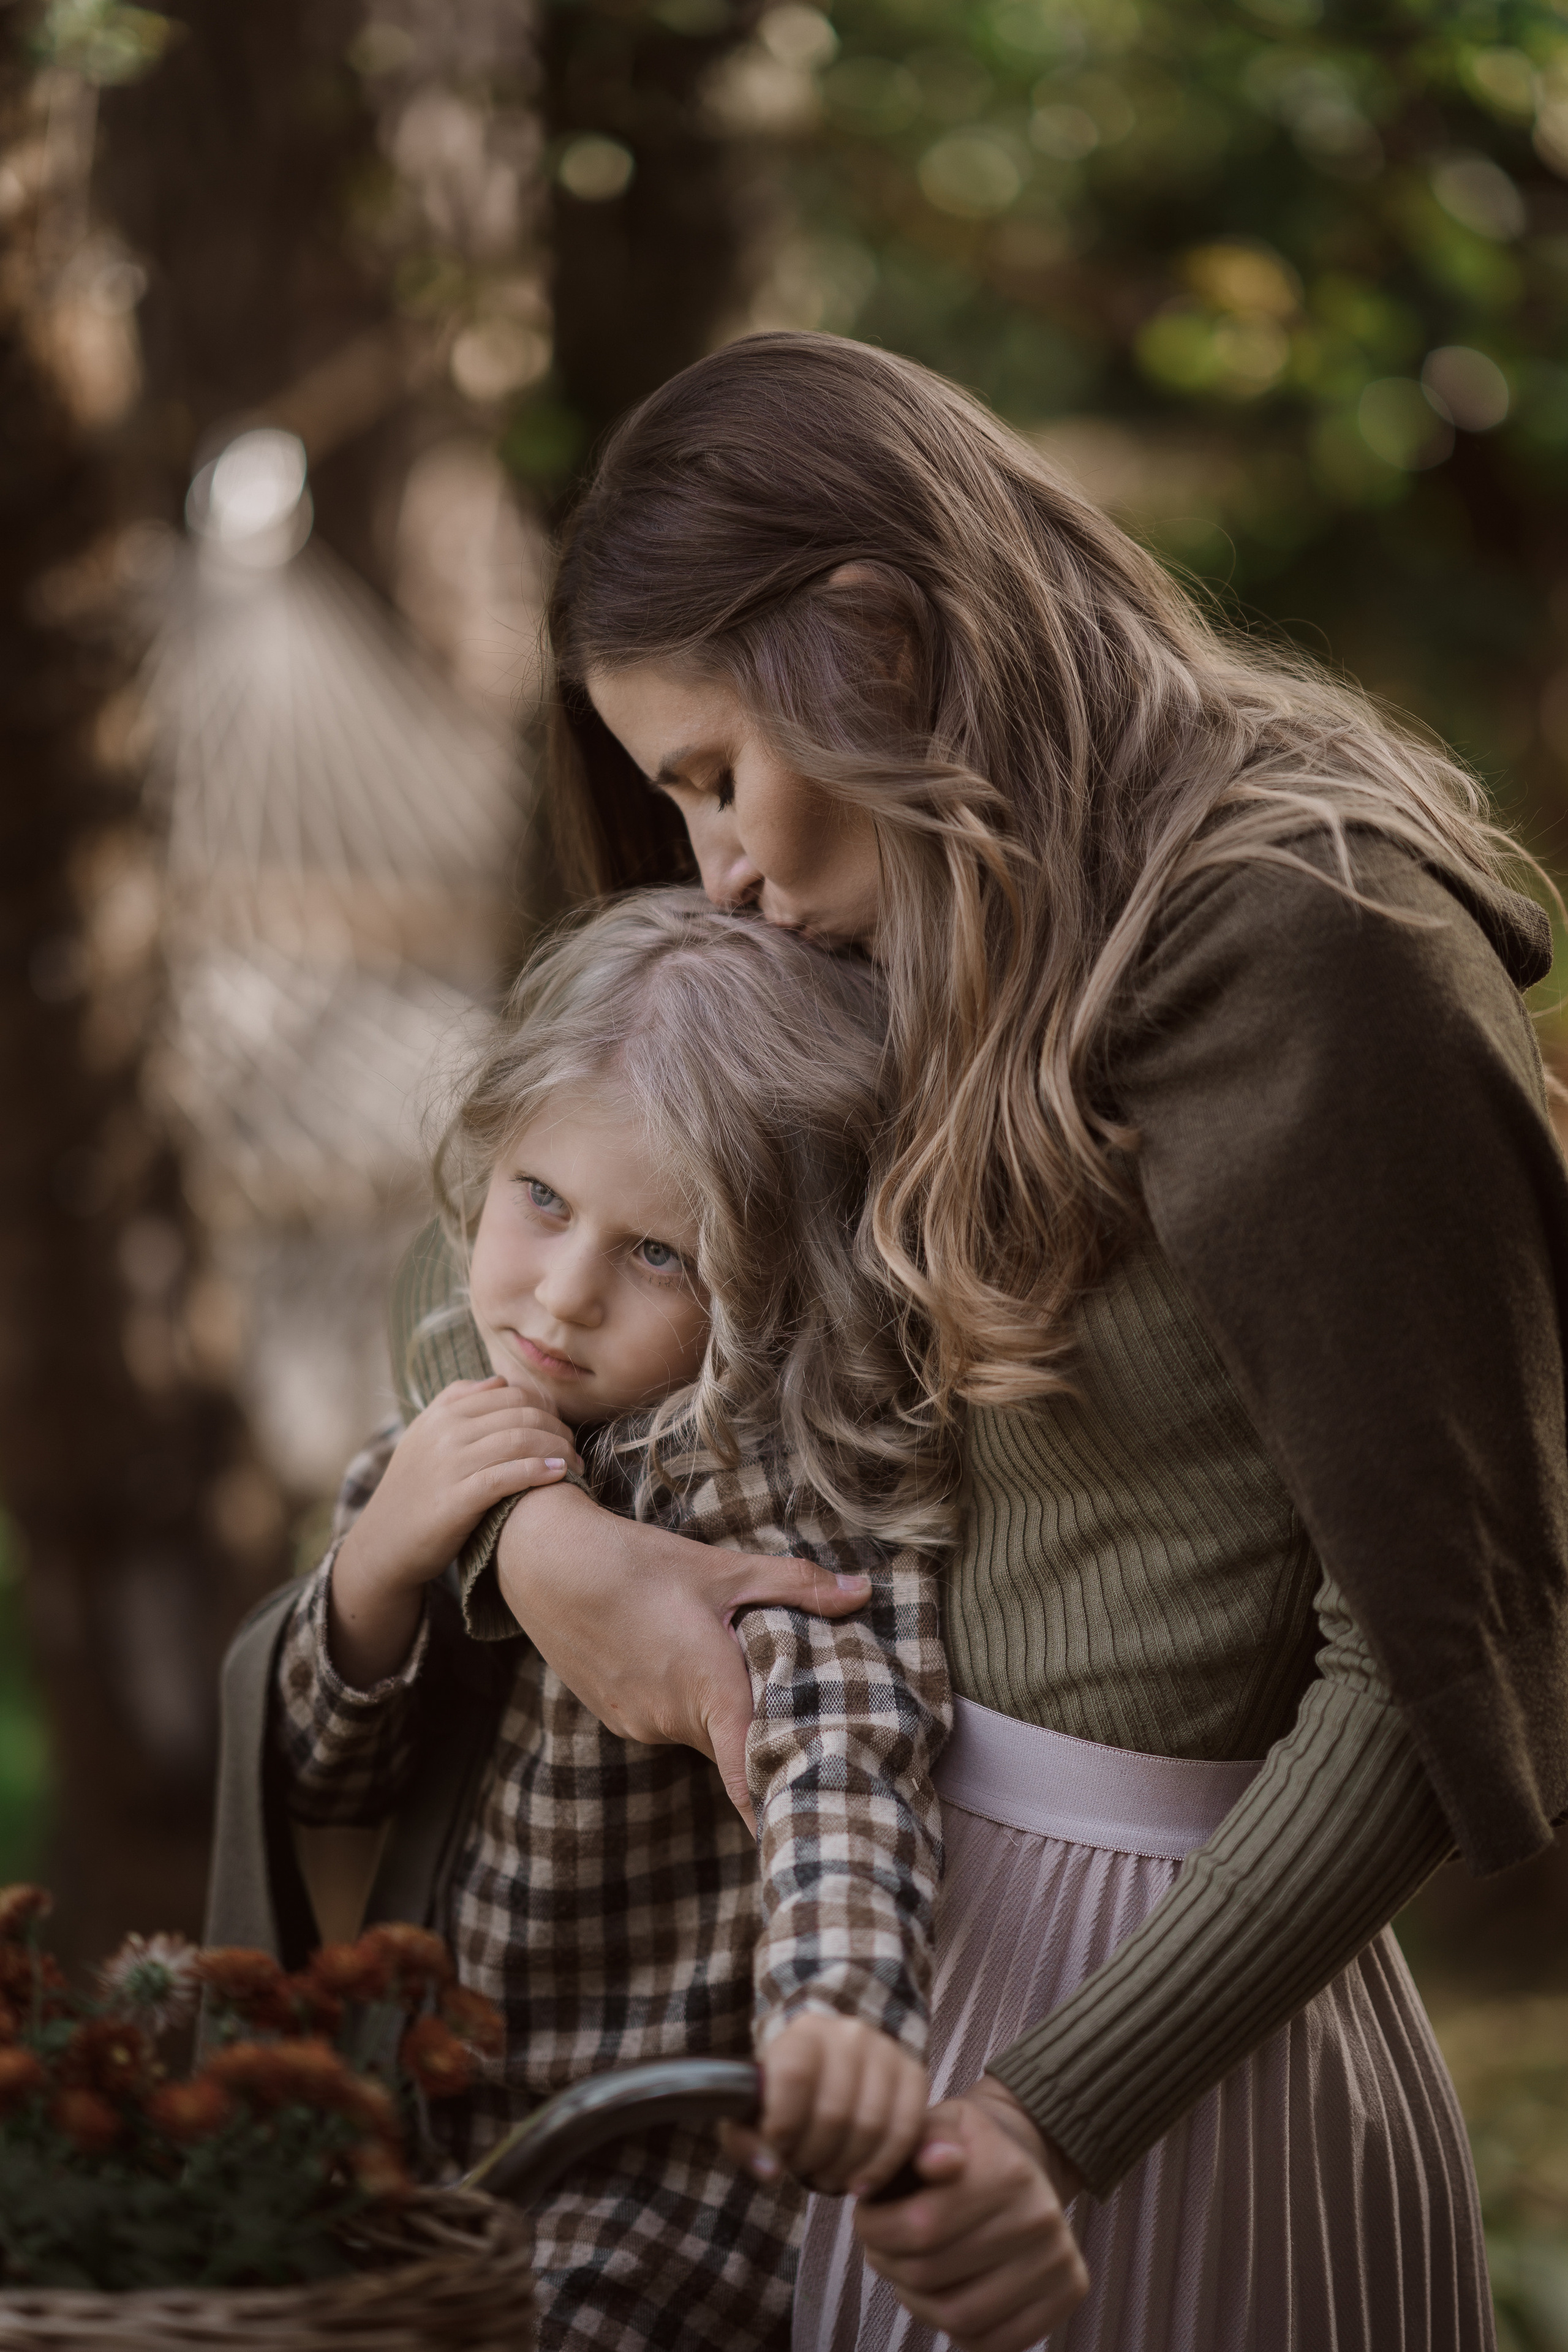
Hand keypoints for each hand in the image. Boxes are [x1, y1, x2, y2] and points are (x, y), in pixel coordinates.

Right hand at [331, 1378, 580, 1686]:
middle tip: (575, 1449)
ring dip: (558, 1450)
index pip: (511, 1393)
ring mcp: (449, 1465)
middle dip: (557, 1428)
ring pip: (520, 1441)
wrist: (383, 1543)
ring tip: (575, 1465)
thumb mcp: (426, 1436)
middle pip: (522, 1414)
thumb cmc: (416, 1489)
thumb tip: (498, 1380)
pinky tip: (559, 1474)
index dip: (545, 1407)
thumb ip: (458, 1402)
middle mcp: (445, 1432)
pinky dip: (539, 1471)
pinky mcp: (456, 1499)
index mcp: (442, 1412)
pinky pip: (508, 1476)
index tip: (561, 1427)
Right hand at [494, 1482, 871, 1822]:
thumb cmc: (636, 1562)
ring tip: (740, 1668)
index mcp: (707, 1688)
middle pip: (736, 1743)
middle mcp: (671, 1720)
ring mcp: (640, 1724)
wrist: (545, 1563)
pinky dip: (690, 1703)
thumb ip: (797, 1585)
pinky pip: (670, 1721)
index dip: (777, 1807)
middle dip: (766, 1734)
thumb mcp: (723, 1568)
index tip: (807, 1833)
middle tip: (806, 1720)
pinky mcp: (618, 1716)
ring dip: (725, 1712)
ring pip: (703, 1731)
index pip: (749, 1771)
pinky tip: (686, 1657)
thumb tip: (864, 1592)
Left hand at [719, 2015, 927, 2196]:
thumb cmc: (784, 2099)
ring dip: (845, 2169)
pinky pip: (906, 2131)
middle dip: (813, 2157)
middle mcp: (849, 2033)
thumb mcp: (749, 2115)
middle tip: (803, 2170)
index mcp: (803, 2033)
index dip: (783, 2125)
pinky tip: (860, 2183)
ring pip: (871, 2126)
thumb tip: (770, 2170)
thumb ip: (744, 2141)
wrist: (827, 2075)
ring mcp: (887, 2051)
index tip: (778, 2151)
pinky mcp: (914, 2075)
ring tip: (827, 2177)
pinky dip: (881, 2168)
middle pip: (834, 2111)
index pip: (794, 2075)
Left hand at [852, 2078, 1087, 2351]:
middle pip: (933, 2275)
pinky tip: (943, 2297)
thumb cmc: (967, 2147)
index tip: (864, 2218)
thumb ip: (926, 2135)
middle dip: (889, 2264)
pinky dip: (958, 2332)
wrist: (1027, 2156)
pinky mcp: (1067, 2293)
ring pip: (959, 2317)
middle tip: (880, 2248)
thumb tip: (937, 2162)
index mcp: (1007, 2172)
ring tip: (907, 2274)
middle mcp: (1039, 2219)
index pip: (920, 2227)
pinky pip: (995, 2342)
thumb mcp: (942, 2122)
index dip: (875, 2230)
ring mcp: (1058, 2260)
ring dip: (916, 2302)